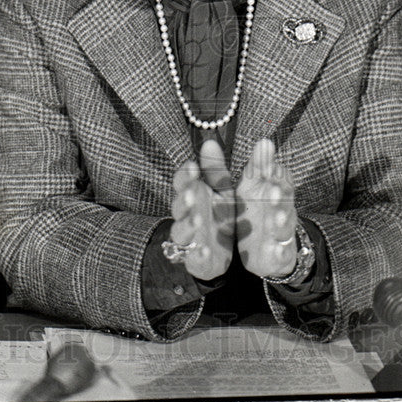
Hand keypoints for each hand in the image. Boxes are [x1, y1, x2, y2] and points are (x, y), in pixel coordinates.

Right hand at [168, 139, 234, 280]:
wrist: (222, 251)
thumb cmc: (219, 214)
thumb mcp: (223, 191)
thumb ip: (216, 170)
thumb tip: (210, 142)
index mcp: (192, 195)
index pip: (183, 182)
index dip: (186, 175)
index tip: (194, 167)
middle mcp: (186, 215)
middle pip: (178, 206)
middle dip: (184, 199)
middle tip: (192, 193)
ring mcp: (188, 238)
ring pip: (181, 231)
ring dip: (187, 225)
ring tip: (197, 220)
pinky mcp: (194, 259)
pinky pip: (193, 258)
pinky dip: (198, 255)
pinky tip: (205, 250)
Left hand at [236, 138, 298, 277]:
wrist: (270, 246)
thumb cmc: (259, 209)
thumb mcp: (253, 186)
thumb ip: (258, 165)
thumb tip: (265, 140)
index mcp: (272, 189)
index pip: (275, 175)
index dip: (270, 167)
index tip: (264, 156)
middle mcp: (281, 208)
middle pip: (283, 199)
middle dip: (279, 193)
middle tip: (273, 187)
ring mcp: (282, 231)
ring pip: (284, 225)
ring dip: (281, 220)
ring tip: (275, 218)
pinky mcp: (280, 253)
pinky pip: (281, 252)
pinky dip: (279, 251)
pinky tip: (276, 250)